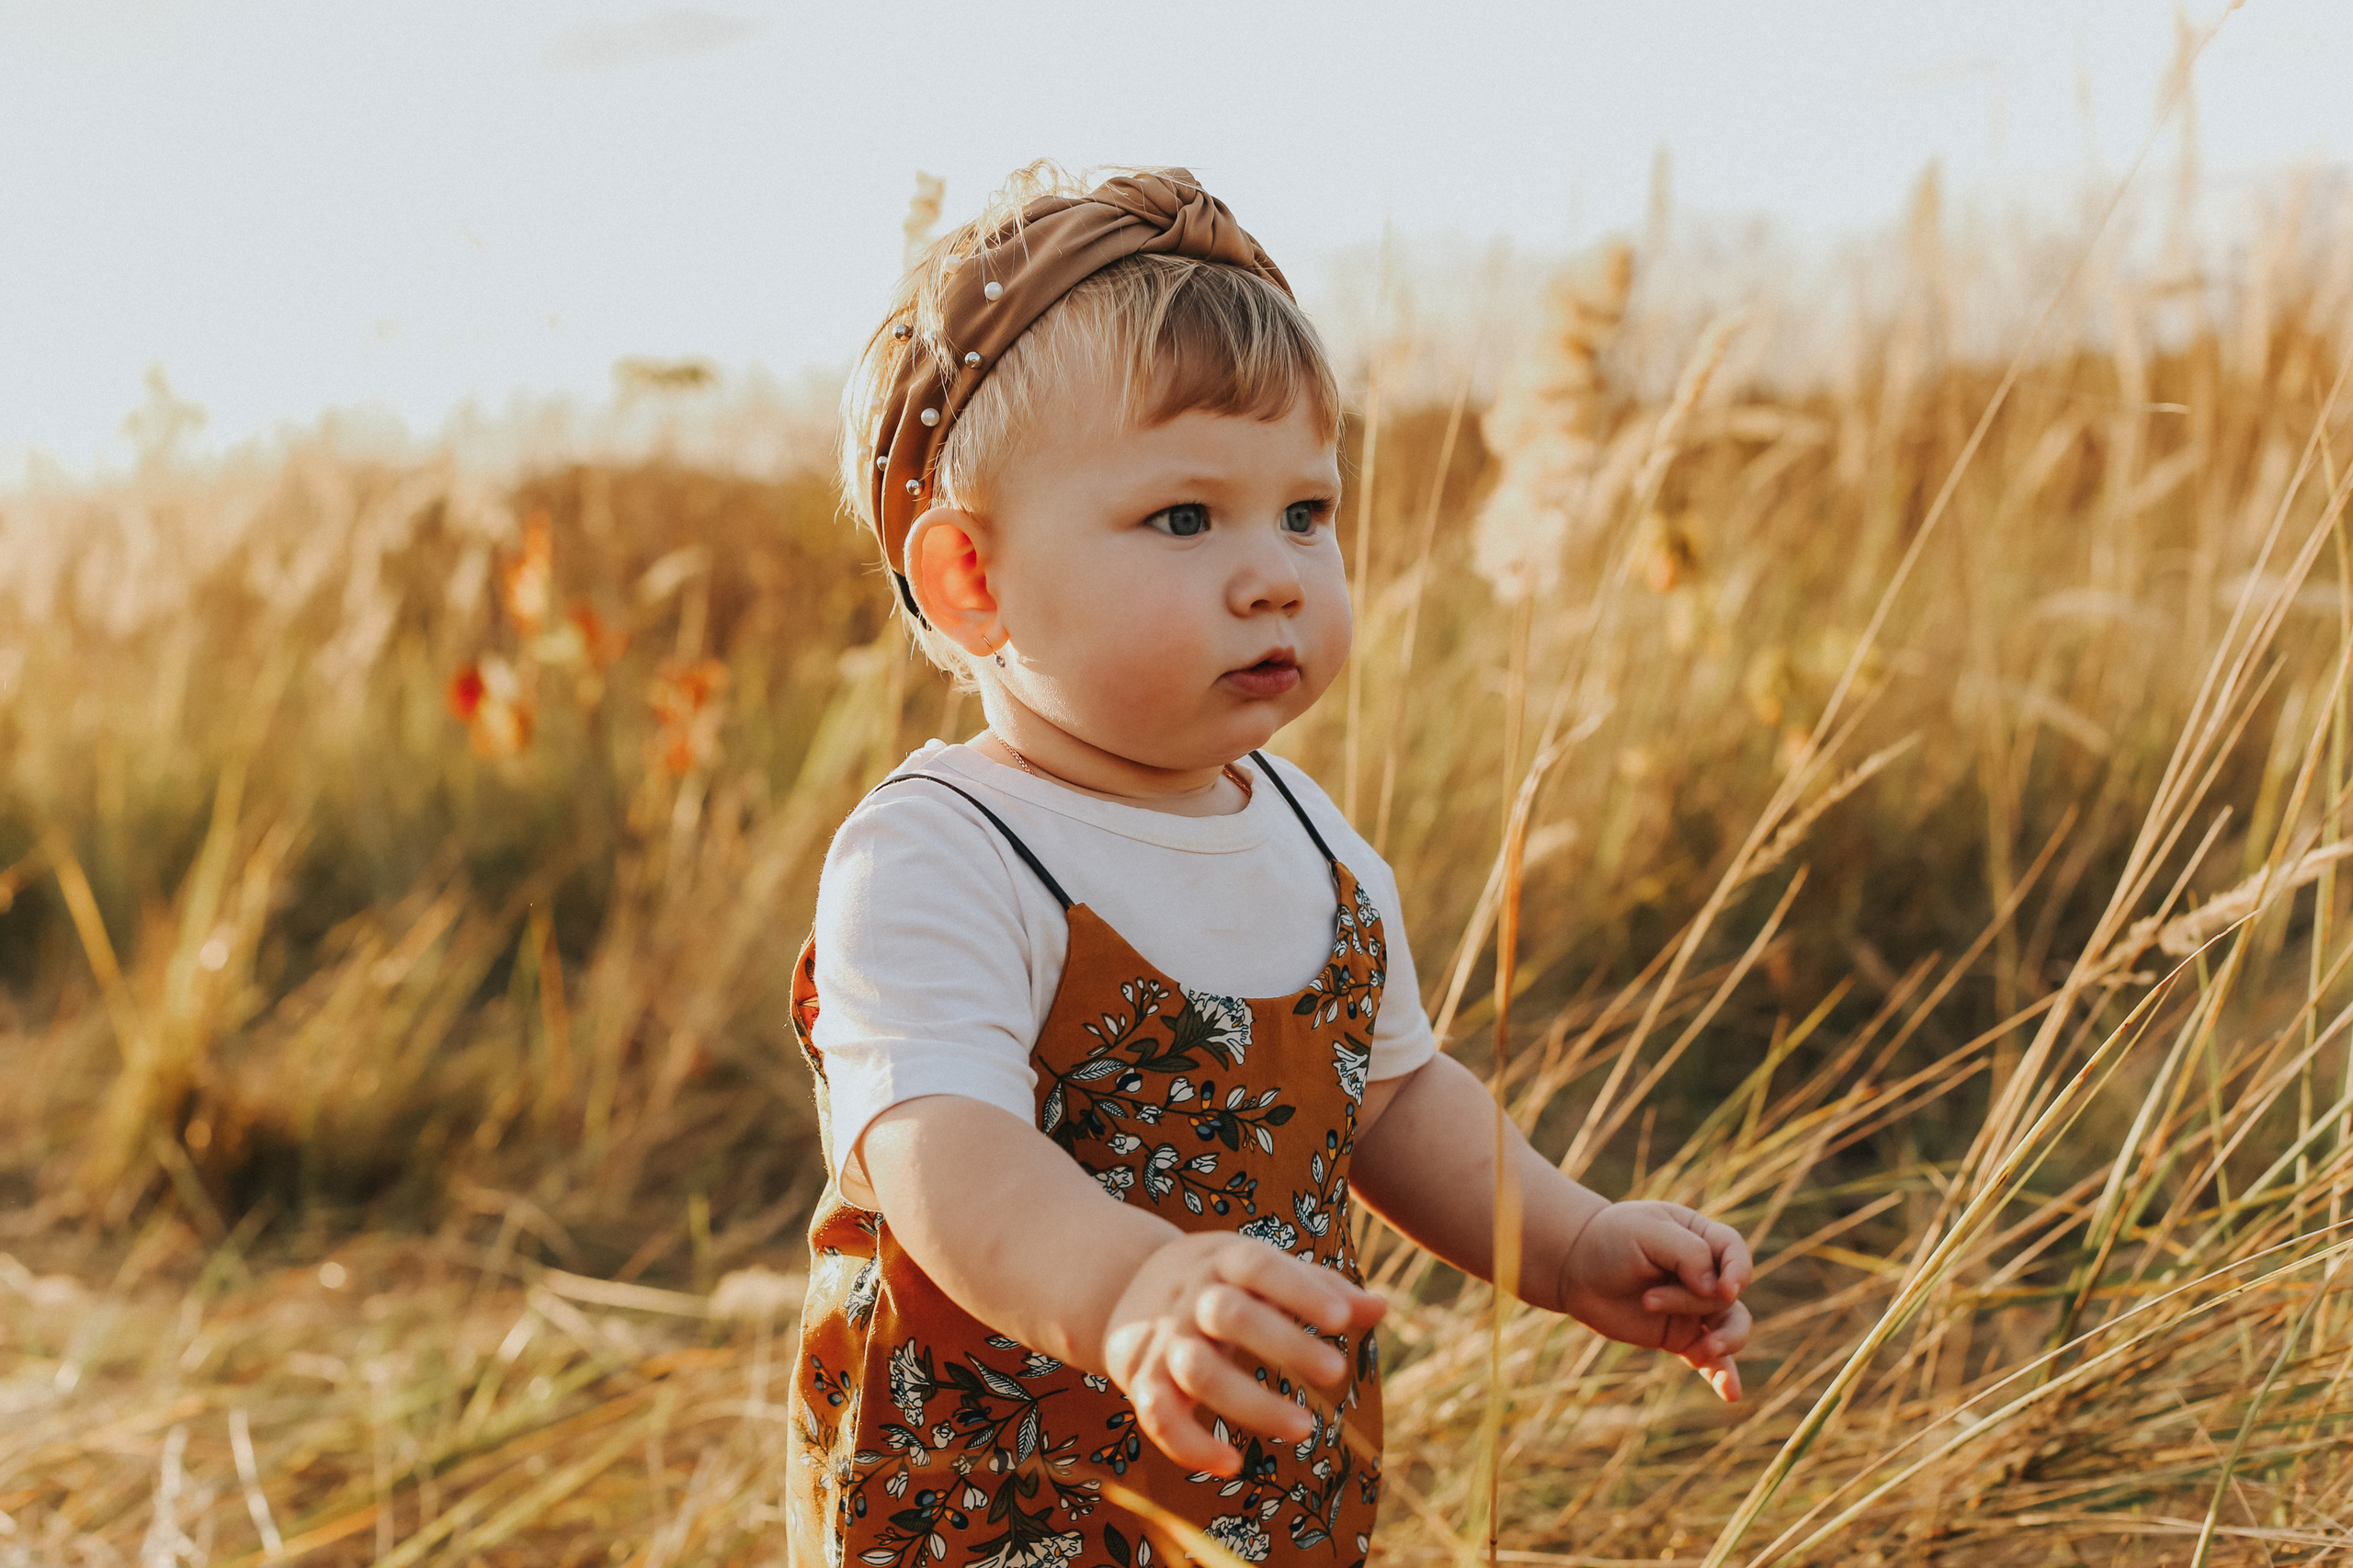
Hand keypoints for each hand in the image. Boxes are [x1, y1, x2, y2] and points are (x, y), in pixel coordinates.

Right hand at [1101, 1233, 1386, 1476]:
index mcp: (1223, 1260)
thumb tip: (1382, 1306)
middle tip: (1336, 1373)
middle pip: (1230, 1315)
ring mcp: (1164, 1339)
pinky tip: (1232, 1465)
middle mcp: (1190, 1297)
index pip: (1258, 1265)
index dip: (1298, 1289)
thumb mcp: (1261, 1270)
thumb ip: (1320, 1287)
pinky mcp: (1143, 1381)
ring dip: (1250, 1402)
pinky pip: (1159, 1416)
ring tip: (1305, 1429)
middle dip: (1283, 1344)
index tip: (1343, 1318)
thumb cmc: (1219, 1280)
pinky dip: (1190, 1445)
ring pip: (1198, 1371)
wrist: (1123, 1285)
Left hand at [1553, 1200, 1752, 1401]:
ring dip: (1723, 1342)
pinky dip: (1723, 1375)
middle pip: (1725, 1295)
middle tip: (1648, 1300)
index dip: (1739, 1271)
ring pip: (1731, 1327)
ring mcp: (1694, 1307)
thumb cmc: (1608, 1240)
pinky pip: (1711, 1359)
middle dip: (1692, 1302)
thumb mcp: (1645, 1232)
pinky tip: (1730, 1392)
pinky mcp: (1681, 1336)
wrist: (1574, 1268)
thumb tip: (1720, 1291)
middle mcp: (1704, 1273)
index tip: (1725, 1289)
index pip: (1735, 1252)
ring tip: (1699, 1352)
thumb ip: (1686, 1253)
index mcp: (1700, 1236)